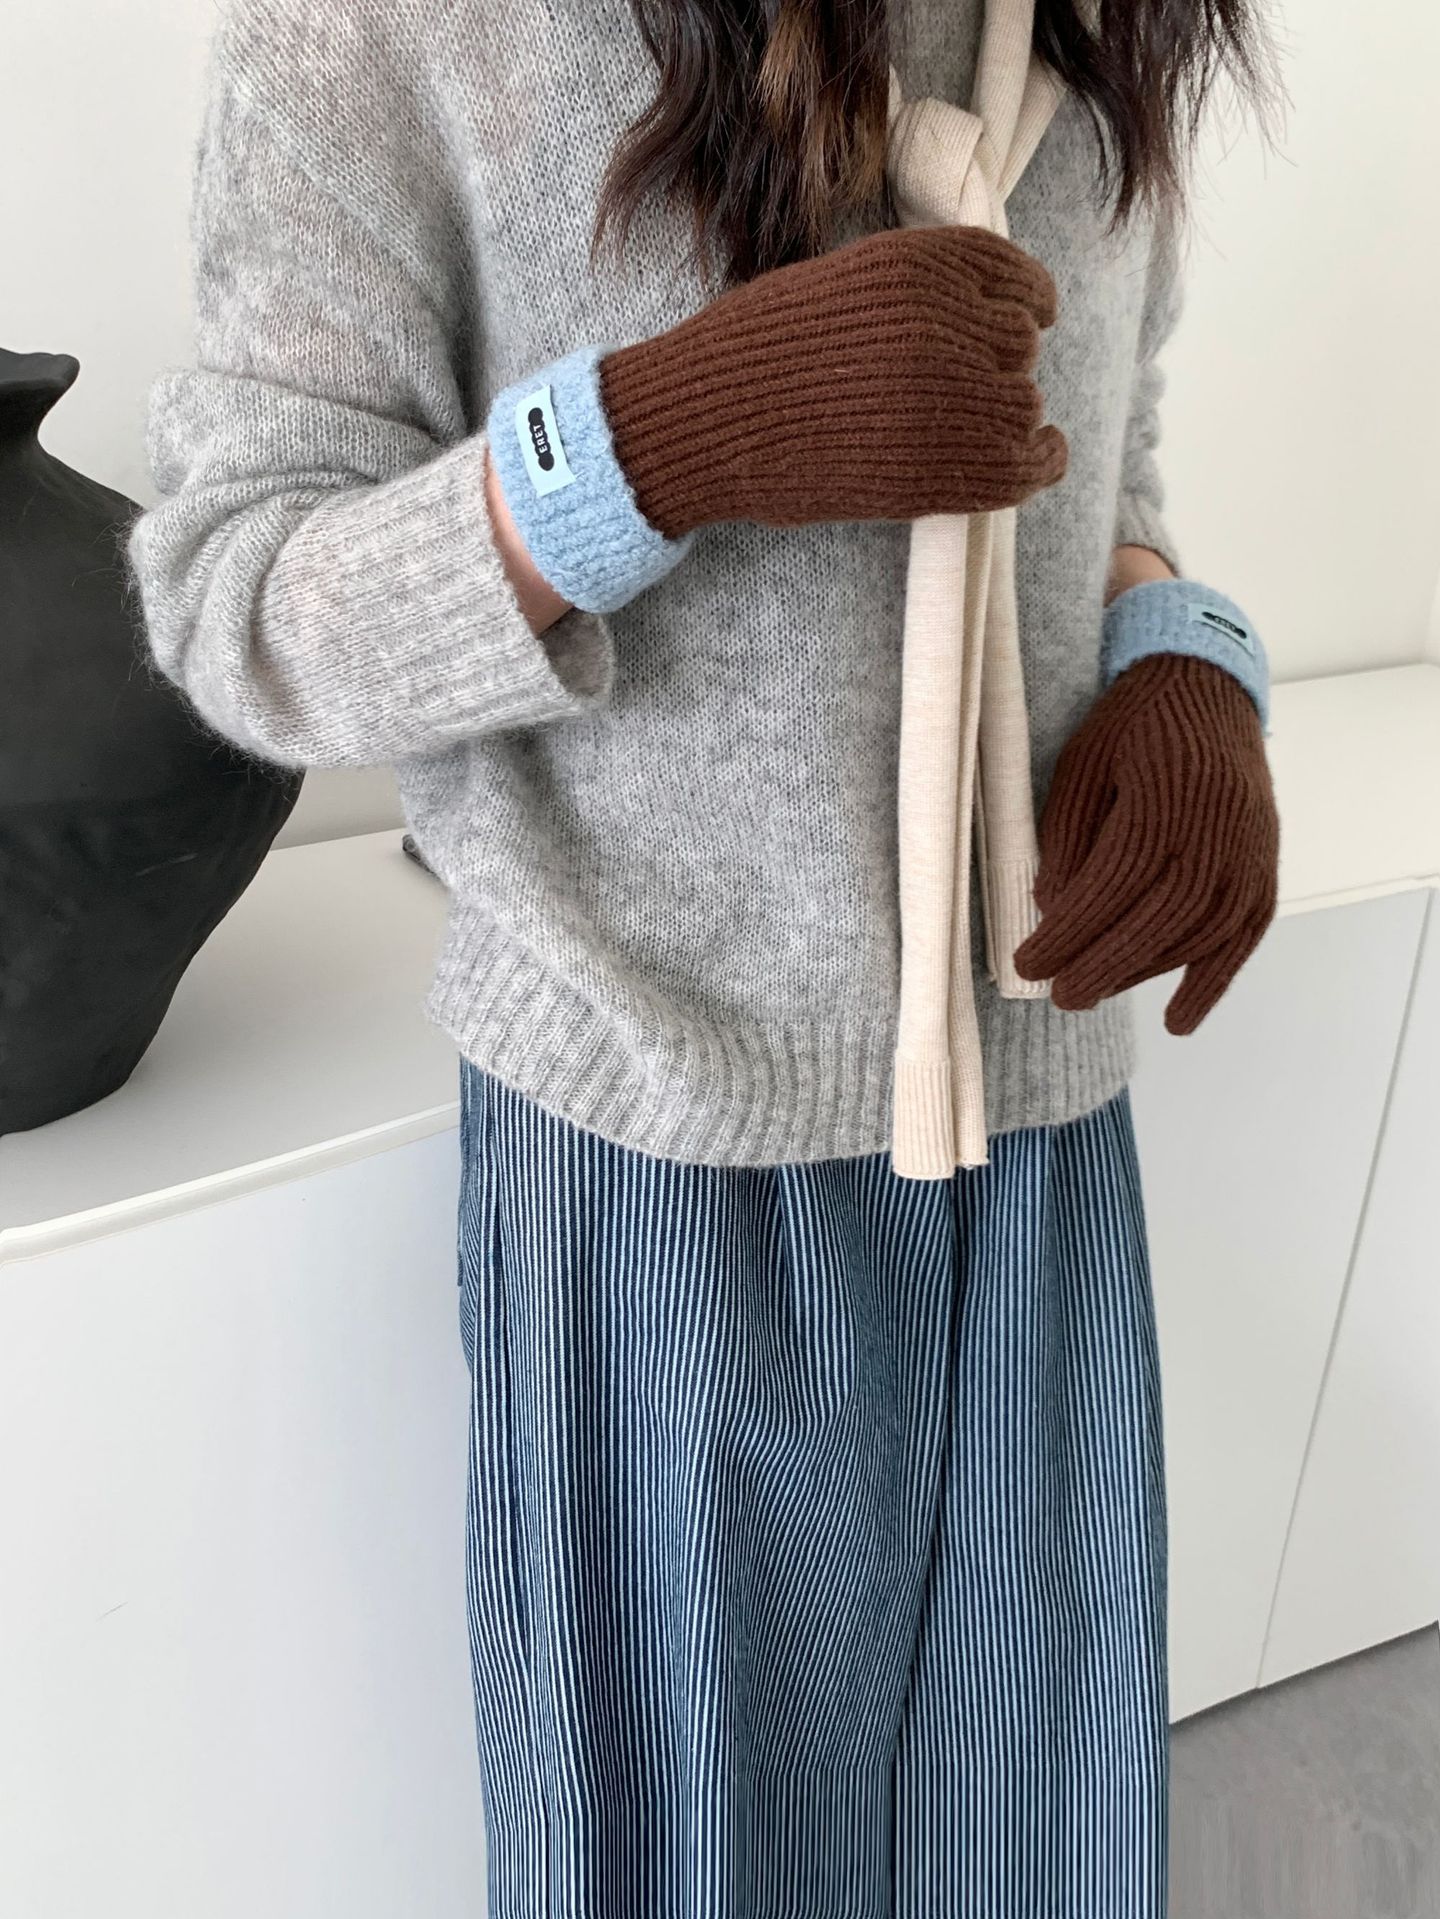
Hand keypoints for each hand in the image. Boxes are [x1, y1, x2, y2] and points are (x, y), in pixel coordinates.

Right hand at [597, 224, 1066, 537]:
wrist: (706, 423)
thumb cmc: (755, 352)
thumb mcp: (838, 284)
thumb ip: (913, 290)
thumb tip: (981, 313)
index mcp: (918, 266)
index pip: (1013, 277)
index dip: (1027, 302)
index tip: (1028, 319)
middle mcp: (944, 325)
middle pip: (1019, 345)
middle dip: (999, 363)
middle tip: (964, 386)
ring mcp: (947, 400)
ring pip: (1025, 403)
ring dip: (1009, 415)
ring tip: (975, 427)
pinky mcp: (940, 471)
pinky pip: (1029, 464)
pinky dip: (1042, 459)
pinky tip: (1038, 455)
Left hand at [1012, 652, 1279, 1033]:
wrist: (1207, 688)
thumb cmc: (1133, 724)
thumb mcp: (1082, 765)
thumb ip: (1068, 835)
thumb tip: (1053, 907)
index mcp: (1166, 795)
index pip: (1113, 882)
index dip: (1069, 932)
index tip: (1028, 963)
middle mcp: (1218, 828)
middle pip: (1158, 918)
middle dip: (1103, 965)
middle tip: (1059, 995)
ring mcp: (1250, 851)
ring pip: (1199, 934)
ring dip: (1144, 973)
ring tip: (1094, 991)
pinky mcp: (1265, 867)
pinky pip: (1241, 937)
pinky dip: (1212, 983)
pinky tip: (1178, 1021)